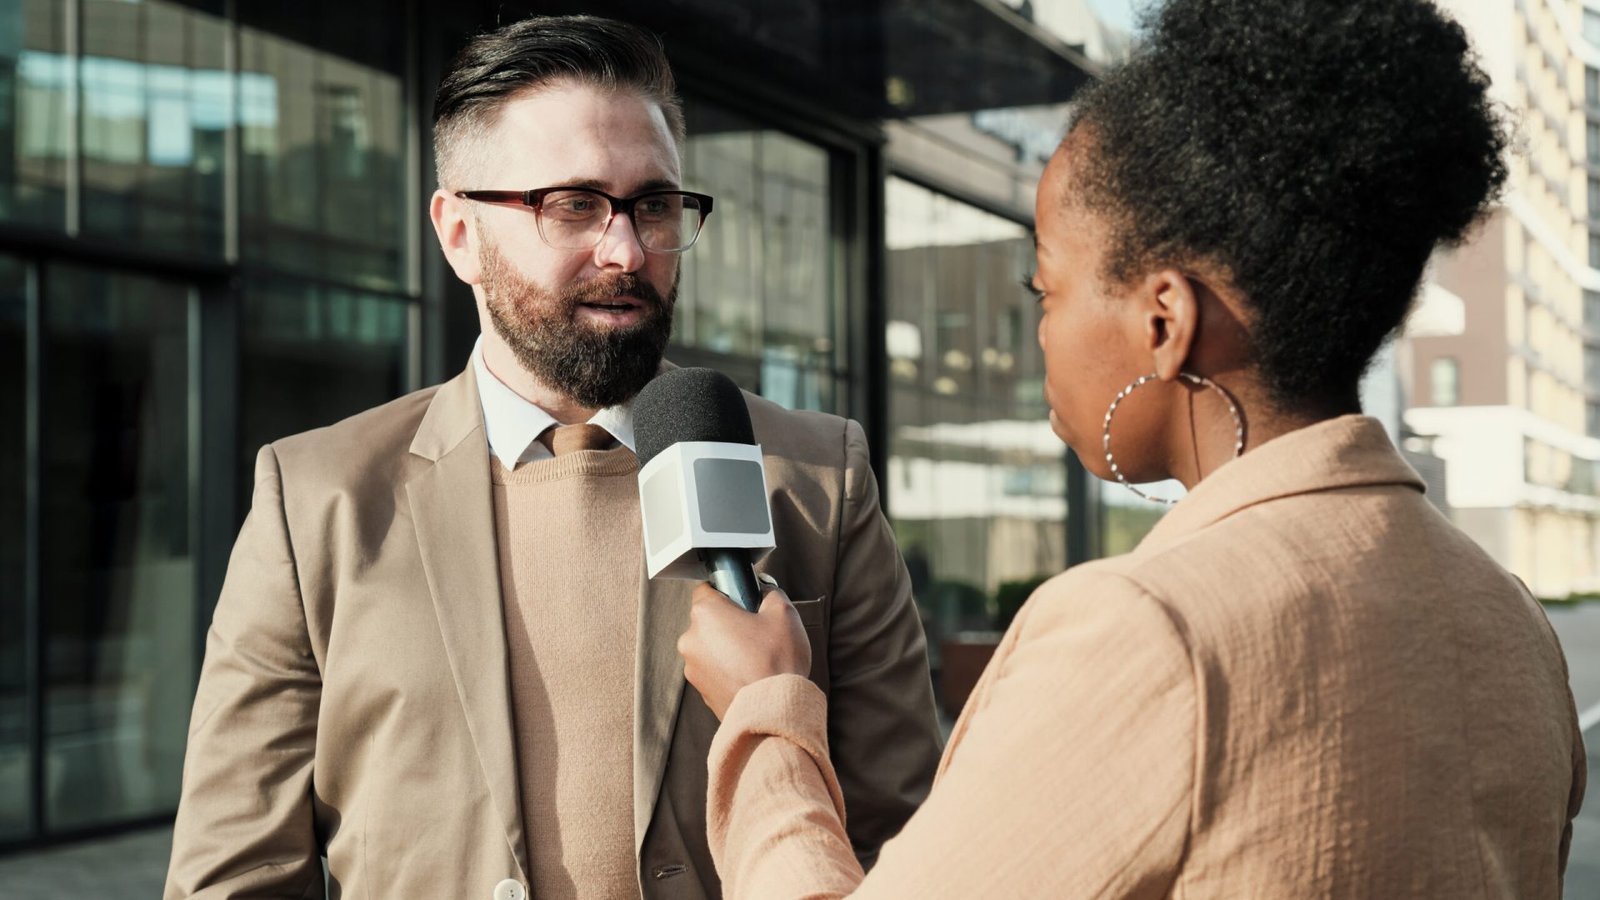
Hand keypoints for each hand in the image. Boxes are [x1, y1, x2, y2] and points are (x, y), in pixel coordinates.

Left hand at [678, 581, 810, 718]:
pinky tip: (750, 675)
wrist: (772, 711)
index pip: (707, 589)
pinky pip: (714, 671)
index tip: (745, 601)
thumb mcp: (783, 613)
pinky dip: (728, 670)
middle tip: (757, 632)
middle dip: (729, 623)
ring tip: (756, 658)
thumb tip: (764, 591)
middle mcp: (691, 639)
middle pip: (708, 620)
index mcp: (705, 613)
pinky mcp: (701, 691)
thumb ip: (770, 592)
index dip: (728, 592)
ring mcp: (693, 668)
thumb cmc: (776, 660)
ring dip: (728, 648)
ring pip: (710, 647)